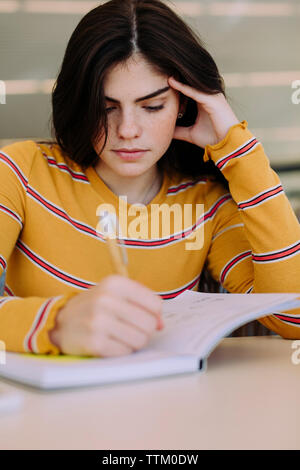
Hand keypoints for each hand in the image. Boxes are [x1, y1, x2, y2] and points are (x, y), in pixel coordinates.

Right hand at [48, 275, 163, 356]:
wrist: (60, 322)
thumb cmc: (95, 307)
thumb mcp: (116, 294)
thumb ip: (143, 303)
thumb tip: (160, 324)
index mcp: (115, 283)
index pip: (155, 303)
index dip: (153, 314)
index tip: (143, 315)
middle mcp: (105, 299)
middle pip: (149, 324)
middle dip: (143, 330)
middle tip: (129, 328)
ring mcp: (98, 321)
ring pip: (140, 340)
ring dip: (133, 342)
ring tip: (119, 336)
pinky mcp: (94, 342)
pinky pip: (125, 352)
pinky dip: (121, 351)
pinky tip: (109, 343)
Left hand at [168, 76, 239, 147]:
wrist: (228, 145)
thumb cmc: (212, 139)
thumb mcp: (191, 133)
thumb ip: (179, 131)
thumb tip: (166, 132)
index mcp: (204, 102)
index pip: (188, 90)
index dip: (176, 86)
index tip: (161, 83)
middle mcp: (209, 96)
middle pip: (190, 84)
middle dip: (176, 79)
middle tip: (160, 73)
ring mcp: (212, 96)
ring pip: (192, 85)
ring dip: (178, 79)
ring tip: (164, 74)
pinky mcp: (213, 99)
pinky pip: (195, 91)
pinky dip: (184, 87)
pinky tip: (172, 83)